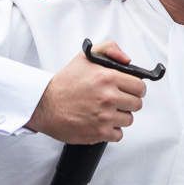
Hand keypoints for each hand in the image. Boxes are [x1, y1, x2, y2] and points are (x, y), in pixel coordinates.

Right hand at [26, 41, 145, 143]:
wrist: (44, 104)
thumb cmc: (64, 83)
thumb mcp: (86, 57)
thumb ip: (110, 49)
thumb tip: (127, 60)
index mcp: (108, 77)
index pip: (140, 86)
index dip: (135, 88)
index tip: (129, 89)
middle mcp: (108, 97)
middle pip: (137, 104)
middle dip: (128, 102)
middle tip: (117, 100)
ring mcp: (104, 117)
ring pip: (129, 120)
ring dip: (120, 116)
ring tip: (107, 111)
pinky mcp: (99, 133)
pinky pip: (118, 135)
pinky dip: (112, 131)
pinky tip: (102, 122)